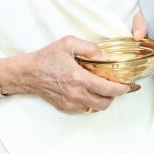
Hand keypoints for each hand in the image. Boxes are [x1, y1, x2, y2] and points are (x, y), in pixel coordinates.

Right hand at [0, 36, 130, 113]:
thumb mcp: (68, 43)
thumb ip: (90, 48)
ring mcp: (70, 102)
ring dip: (103, 100)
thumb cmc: (46, 57)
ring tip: (102, 88)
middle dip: (114, 96)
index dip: (122, 89)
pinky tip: (89, 91)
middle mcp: (76, 94)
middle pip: (105, 103)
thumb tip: (106, 56)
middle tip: (115, 86)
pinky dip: (90, 102)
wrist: (26, 73)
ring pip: (95, 108)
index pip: (108, 90)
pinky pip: (84, 109)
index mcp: (79, 78)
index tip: (127, 85)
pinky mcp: (64, 107)